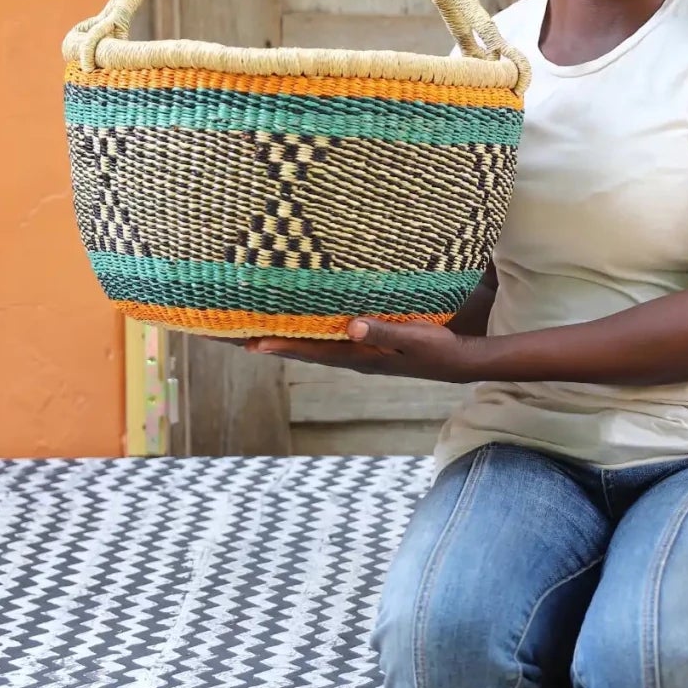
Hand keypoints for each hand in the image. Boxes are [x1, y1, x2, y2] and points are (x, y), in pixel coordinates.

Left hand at [242, 318, 480, 381]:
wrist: (456, 361)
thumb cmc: (438, 348)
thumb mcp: (414, 338)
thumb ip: (384, 332)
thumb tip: (351, 325)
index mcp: (359, 356)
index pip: (313, 351)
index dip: (283, 347)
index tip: (253, 343)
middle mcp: (351, 357)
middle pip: (301, 351)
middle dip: (267, 343)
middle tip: (231, 339)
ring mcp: (355, 352)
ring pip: (307, 346)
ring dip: (278, 340)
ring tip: (245, 334)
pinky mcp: (362, 345)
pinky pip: (322, 340)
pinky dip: (300, 335)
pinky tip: (290, 327)